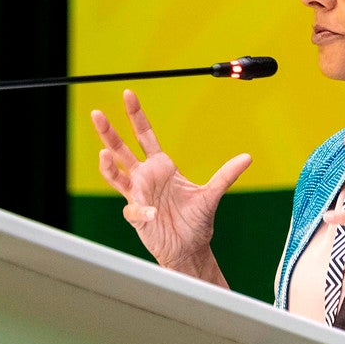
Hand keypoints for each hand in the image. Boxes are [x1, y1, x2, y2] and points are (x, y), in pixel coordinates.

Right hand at [91, 89, 251, 274]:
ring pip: (115, 176)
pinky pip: (135, 210)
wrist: (189, 248)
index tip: (128, 94)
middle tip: (97, 114)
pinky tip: (152, 212)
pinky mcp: (137, 216)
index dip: (136, 115)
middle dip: (109, 132)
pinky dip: (142, 210)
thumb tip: (247, 158)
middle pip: (122, 150)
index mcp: (161, 166)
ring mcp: (138, 195)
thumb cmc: (195, 222)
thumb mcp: (212, 195)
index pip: (145, 135)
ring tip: (104, 154)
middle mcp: (145, 177)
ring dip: (108, 166)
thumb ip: (225, 175)